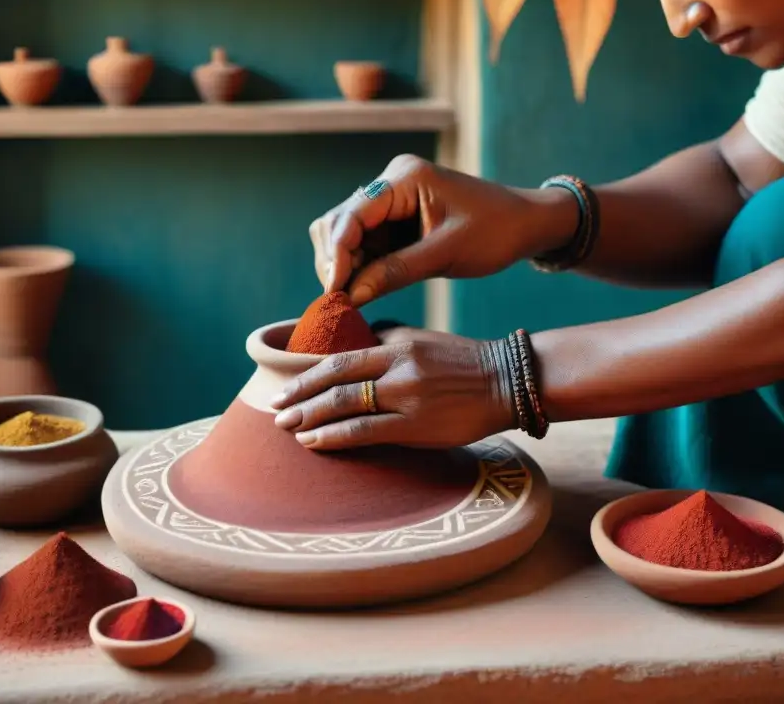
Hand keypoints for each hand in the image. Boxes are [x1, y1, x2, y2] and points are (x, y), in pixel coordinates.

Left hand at [269, 331, 515, 450]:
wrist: (508, 381)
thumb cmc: (464, 365)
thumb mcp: (422, 342)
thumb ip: (387, 346)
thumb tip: (351, 353)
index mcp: (397, 345)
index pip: (339, 358)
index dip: (306, 375)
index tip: (284, 387)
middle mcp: (397, 367)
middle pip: (334, 380)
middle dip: (299, 397)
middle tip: (275, 411)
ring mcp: (406, 396)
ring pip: (344, 405)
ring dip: (309, 417)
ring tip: (286, 428)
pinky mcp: (416, 425)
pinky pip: (365, 432)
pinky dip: (334, 436)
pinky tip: (314, 442)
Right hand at [309, 154, 576, 305]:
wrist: (527, 223)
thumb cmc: (496, 231)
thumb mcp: (447, 254)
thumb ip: (396, 272)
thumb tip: (350, 296)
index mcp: (403, 178)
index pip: (351, 216)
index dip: (338, 257)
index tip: (335, 294)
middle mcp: (389, 183)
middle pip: (337, 222)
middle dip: (335, 261)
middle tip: (340, 302)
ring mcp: (390, 201)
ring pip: (344, 234)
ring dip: (343, 266)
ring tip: (351, 300)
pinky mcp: (394, 220)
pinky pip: (363, 243)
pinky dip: (358, 267)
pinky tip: (362, 291)